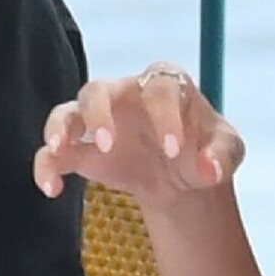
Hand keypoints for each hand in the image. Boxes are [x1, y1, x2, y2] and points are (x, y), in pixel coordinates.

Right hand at [33, 63, 245, 210]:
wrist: (182, 177)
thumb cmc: (205, 151)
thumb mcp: (228, 152)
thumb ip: (223, 156)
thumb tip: (210, 169)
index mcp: (167, 87)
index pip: (160, 87)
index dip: (165, 115)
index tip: (174, 151)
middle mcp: (127, 95)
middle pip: (99, 88)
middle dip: (99, 112)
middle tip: (110, 143)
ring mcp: (100, 120)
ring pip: (69, 111)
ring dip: (60, 128)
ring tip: (62, 149)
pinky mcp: (81, 150)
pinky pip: (53, 151)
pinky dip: (46, 165)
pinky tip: (52, 188)